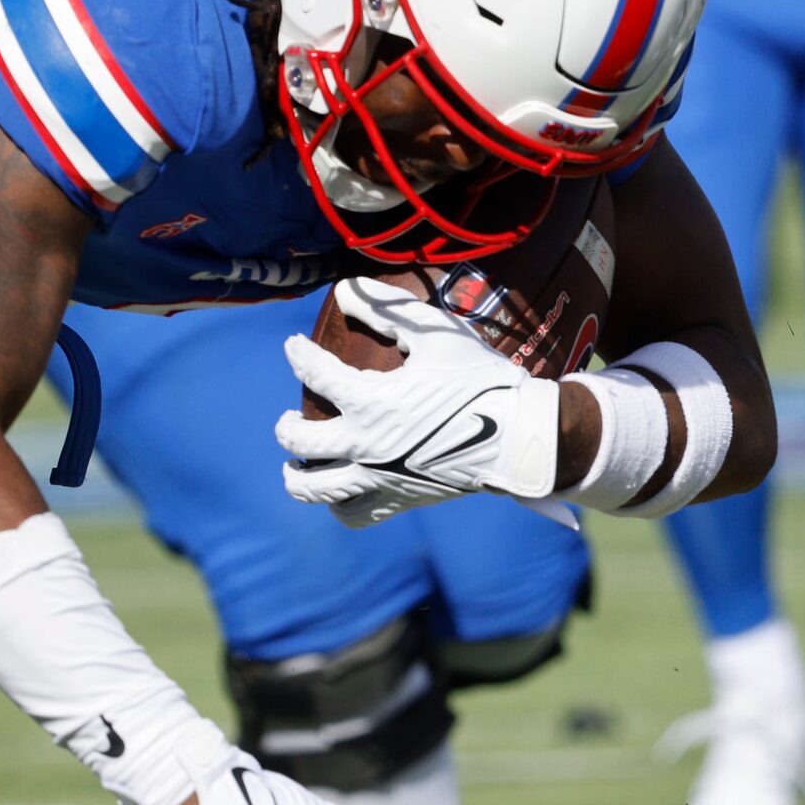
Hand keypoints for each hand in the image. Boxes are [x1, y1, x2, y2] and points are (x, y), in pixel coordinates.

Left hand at [276, 277, 561, 525]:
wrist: (519, 436)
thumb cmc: (481, 381)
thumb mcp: (437, 335)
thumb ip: (388, 311)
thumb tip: (345, 291)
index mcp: (370, 401)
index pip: (315, 373)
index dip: (298, 355)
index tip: (293, 347)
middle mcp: (365, 444)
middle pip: (300, 440)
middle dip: (285, 426)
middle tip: (288, 417)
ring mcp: (379, 477)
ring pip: (316, 489)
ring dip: (297, 477)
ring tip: (295, 467)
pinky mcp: (400, 497)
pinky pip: (356, 513)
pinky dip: (339, 507)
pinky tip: (339, 495)